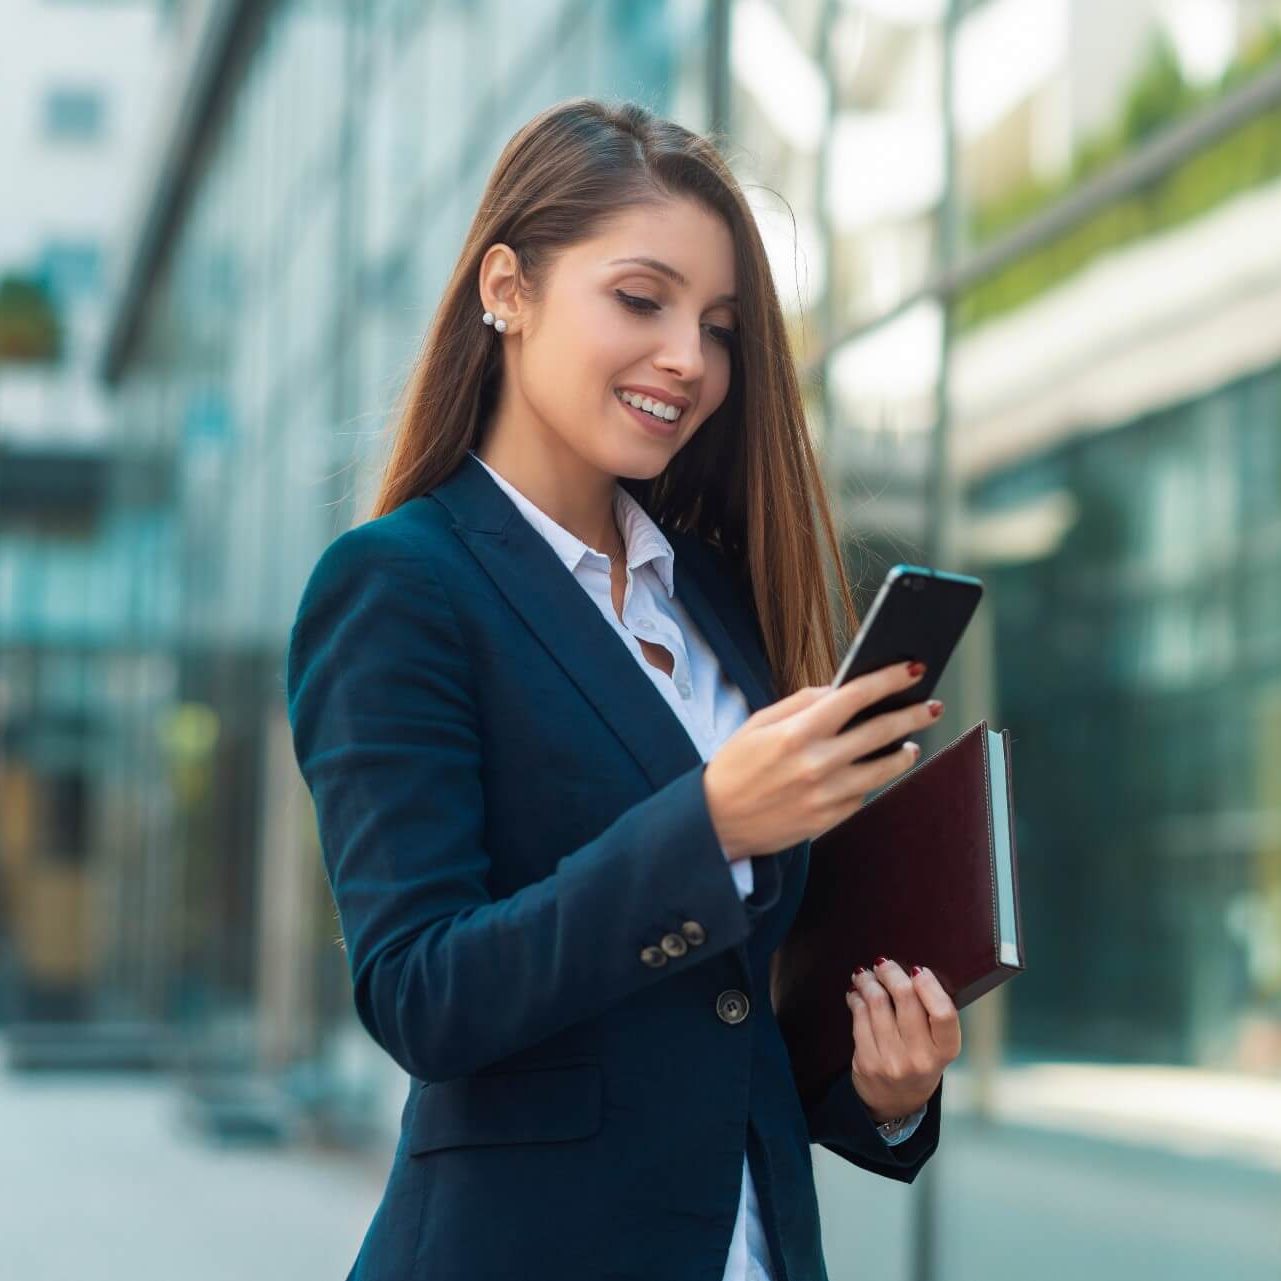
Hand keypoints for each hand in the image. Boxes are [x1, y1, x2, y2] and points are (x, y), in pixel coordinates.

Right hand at [703, 661, 940, 859]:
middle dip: (912, 714)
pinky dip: (870, 781)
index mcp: (797, 732)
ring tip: (911, 744)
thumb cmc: (734, 766)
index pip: (854, 697)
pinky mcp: (827, 820)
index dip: (887, 680)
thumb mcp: (758, 723)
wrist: (715, 822)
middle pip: (879, 732)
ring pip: (882, 770)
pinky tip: (871, 772)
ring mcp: (825, 795)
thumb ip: (800, 703)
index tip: (911, 669)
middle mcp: (816, 763)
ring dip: (904, 753)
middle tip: (932, 705)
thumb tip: (839, 689)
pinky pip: (861, 795)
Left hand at [845, 959, 960, 1122]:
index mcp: (945, 1051)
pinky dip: (856, 998)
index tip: (917, 969)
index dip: (930, 986)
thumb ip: (930, 1013)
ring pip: (877, 1003)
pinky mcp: (867, 1062)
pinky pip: (859, 1017)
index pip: (944, 1013)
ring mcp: (892, 1062)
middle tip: (883, 964)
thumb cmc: (919, 1062)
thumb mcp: (937, 1045)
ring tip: (866, 975)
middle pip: (906, 999)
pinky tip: (857, 993)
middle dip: (891, 973)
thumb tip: (909, 971)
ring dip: (868, 981)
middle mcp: (921, 1058)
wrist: (896, 1103)